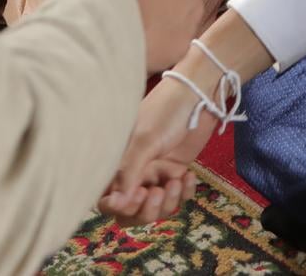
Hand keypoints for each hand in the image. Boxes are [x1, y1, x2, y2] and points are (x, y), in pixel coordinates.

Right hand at [100, 74, 213, 225]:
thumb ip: (129, 171)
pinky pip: (177, 198)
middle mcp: (134, 171)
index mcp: (118, 161)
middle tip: (155, 193)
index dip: (116, 206)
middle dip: (143, 211)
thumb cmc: (166, 110)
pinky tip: (188, 176)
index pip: (107, 196)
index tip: (131, 199)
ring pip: (155, 208)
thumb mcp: (145, 139)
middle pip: (131, 211)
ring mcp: (155, 173)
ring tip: (174, 183)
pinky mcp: (175, 172)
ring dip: (166, 203)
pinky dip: (184, 194)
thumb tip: (118, 202)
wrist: (198, 95)